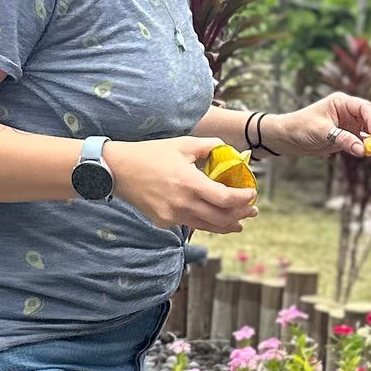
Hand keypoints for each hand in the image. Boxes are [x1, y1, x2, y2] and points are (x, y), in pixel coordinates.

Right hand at [108, 137, 259, 233]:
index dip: (243, 199)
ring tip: (238, 223)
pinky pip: (190, 224)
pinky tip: (212, 218)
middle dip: (241, 216)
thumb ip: (209, 146)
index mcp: (189, 183)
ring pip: (207, 226)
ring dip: (226, 225)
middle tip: (252, 211)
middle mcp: (183, 203)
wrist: (118, 170)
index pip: (225, 198)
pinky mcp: (163, 221)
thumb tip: (229, 150)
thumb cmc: (150, 154)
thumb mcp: (183, 144)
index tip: (252, 194)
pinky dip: (205, 222)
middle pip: (220, 218)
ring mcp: (172, 215)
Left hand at [269, 92, 370, 161]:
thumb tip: (363, 150)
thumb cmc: (300, 127)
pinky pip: (365, 143)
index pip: (365, 109)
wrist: (287, 138)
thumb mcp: (321, 132)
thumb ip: (342, 139)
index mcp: (342, 103)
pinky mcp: (348, 138)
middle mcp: (349, 112)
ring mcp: (350, 125)